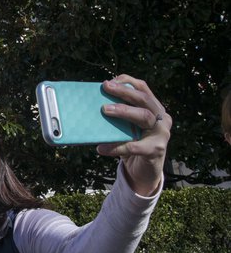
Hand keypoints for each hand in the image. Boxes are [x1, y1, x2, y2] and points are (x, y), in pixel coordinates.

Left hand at [97, 74, 170, 195]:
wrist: (144, 171)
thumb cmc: (133, 143)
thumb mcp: (127, 126)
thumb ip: (119, 115)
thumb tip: (91, 105)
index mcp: (154, 108)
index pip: (143, 88)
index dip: (127, 82)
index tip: (109, 81)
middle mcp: (162, 118)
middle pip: (144, 99)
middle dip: (124, 92)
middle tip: (106, 88)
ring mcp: (162, 134)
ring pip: (144, 116)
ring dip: (124, 111)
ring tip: (104, 110)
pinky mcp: (156, 150)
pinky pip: (135, 146)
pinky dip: (117, 147)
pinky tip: (102, 148)